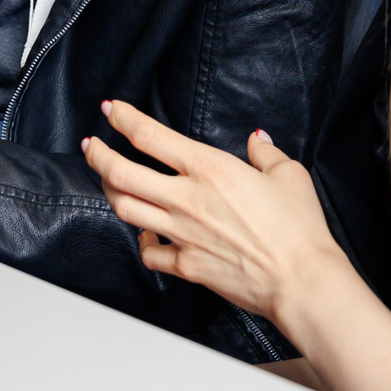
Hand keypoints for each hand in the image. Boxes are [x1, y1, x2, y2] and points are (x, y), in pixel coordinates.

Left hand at [81, 101, 344, 326]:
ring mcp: (181, 234)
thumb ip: (266, 152)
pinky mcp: (185, 265)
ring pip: (124, 208)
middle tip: (91, 145)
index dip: (123, 119)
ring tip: (108, 181)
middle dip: (98, 154)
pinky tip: (145, 233)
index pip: (149, 136)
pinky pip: (148, 252)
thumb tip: (256, 139)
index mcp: (209, 168)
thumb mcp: (289, 175)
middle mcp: (186, 198)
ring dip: (110, 191)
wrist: (299, 280)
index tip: (111, 111)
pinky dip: (141, 240)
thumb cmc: (298, 229)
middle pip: (120, 172)